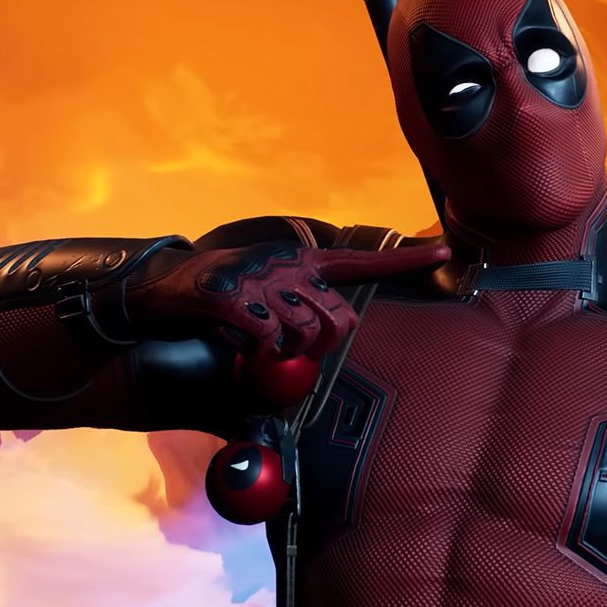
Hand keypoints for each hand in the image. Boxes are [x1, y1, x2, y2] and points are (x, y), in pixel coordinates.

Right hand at [127, 241, 449, 360]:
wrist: (161, 288)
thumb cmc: (219, 298)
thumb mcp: (265, 296)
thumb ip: (296, 313)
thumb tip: (316, 346)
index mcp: (301, 262)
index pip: (362, 260)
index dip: (407, 259)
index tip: (446, 250)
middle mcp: (288, 264)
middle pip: (339, 319)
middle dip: (322, 349)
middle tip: (292, 354)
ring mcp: (261, 279)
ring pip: (307, 333)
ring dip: (288, 356)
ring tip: (262, 351)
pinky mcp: (233, 297)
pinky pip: (268, 340)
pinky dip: (258, 356)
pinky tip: (240, 348)